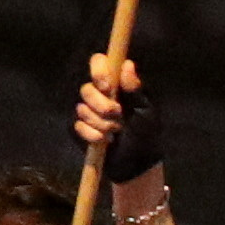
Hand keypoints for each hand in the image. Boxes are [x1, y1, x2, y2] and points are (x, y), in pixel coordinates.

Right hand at [74, 53, 165, 182]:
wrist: (136, 161)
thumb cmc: (145, 133)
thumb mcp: (146, 111)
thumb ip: (135, 89)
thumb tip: (127, 64)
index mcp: (116, 83)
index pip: (98, 63)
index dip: (98, 71)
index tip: (108, 86)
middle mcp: (99, 93)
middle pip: (86, 89)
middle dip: (102, 105)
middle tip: (118, 115)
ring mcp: (87, 110)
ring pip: (82, 109)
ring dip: (101, 123)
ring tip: (115, 131)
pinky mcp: (79, 128)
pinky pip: (78, 126)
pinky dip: (93, 135)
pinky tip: (105, 141)